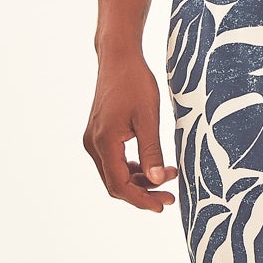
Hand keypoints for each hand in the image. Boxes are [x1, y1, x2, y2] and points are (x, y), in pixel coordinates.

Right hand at [84, 57, 177, 210]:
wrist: (118, 58)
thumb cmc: (135, 82)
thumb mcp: (149, 118)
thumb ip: (152, 151)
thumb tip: (157, 181)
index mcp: (104, 142)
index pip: (120, 185)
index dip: (141, 199)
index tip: (163, 204)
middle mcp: (93, 144)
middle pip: (115, 184)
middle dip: (142, 193)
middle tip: (169, 196)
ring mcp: (93, 139)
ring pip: (114, 174)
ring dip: (139, 181)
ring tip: (166, 177)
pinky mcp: (98, 134)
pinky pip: (113, 161)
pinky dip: (131, 169)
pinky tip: (151, 166)